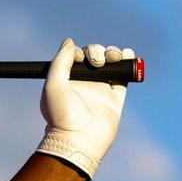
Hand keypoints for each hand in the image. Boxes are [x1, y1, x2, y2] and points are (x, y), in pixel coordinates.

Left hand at [36, 38, 128, 178]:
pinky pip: (124, 73)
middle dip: (97, 50)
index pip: (74, 55)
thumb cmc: (62, 113)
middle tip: (96, 62)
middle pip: (93, 55)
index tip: (78, 58)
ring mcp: (100, 87)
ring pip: (110, 61)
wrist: (80, 138)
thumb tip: (69, 42)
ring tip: (112, 58)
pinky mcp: (116, 94)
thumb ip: (60, 61)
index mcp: (66, 78)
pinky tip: (126, 55)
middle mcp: (83, 81)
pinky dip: (127, 61)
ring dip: (113, 52)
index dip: (78, 51)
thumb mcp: (53, 84)